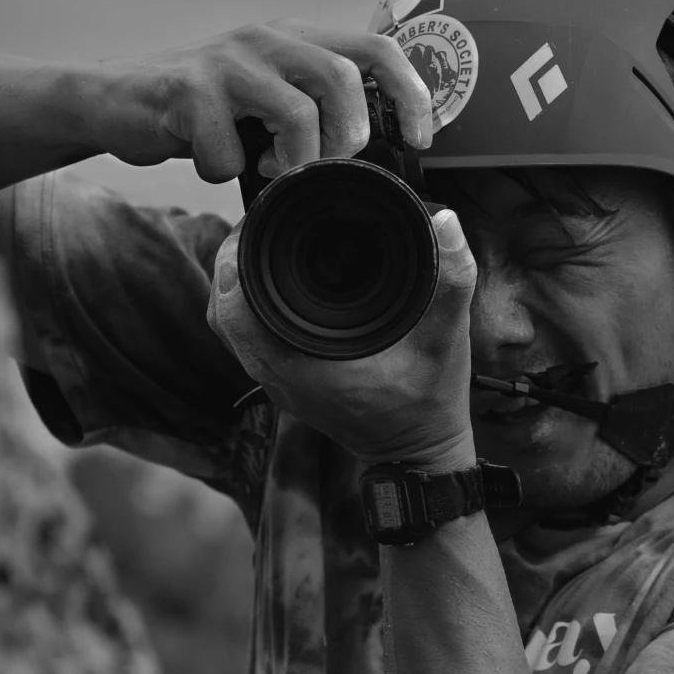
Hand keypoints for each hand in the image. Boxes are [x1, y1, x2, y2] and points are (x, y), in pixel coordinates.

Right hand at [87, 20, 435, 184]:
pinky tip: (218, 163)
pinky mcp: (187, 90)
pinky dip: (227, 171)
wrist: (120, 100)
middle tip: (327, 166)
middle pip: (342, 79)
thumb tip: (376, 160)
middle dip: (347, 137)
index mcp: (297, 40)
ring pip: (295, 112)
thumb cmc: (207, 112)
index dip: (411, 94)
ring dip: (294, 162)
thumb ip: (318, 114)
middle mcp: (267, 40)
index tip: (420, 140)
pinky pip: (229, 148)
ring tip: (272, 171)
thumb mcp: (270, 102)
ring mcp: (227, 62)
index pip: (377, 48)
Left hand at [207, 208, 479, 467]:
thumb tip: (445, 219)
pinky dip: (250, 306)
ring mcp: (277, 383)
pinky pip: (247, 338)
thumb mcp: (447, 339)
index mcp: (303, 364)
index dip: (238, 253)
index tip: (261, 218)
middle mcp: (278, 375)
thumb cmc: (429, 403)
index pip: (236, 304)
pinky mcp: (283, 383)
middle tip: (261, 223)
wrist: (419, 454)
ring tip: (264, 246)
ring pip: (230, 325)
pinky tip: (275, 283)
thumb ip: (451, 280)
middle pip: (223, 308)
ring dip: (238, 284)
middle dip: (235, 260)